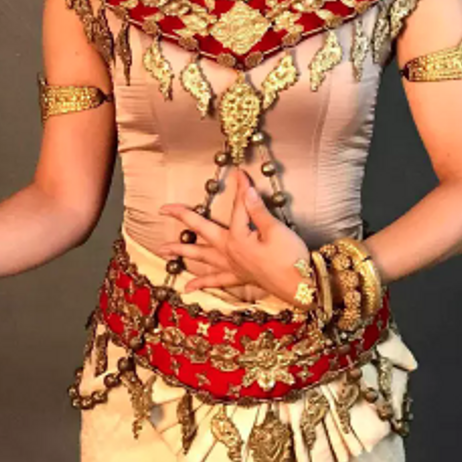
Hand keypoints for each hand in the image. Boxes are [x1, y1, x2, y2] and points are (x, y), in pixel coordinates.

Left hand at [158, 167, 310, 302]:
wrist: (299, 287)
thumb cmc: (290, 257)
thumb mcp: (275, 230)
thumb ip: (257, 210)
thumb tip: (245, 190)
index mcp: (237, 238)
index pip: (237, 206)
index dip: (241, 188)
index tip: (241, 173)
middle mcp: (228, 252)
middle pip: (201, 230)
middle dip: (182, 217)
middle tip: (162, 209)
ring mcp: (231, 266)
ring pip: (200, 257)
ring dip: (181, 252)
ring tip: (162, 250)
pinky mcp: (239, 277)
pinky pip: (215, 281)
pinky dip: (201, 283)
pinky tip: (187, 288)